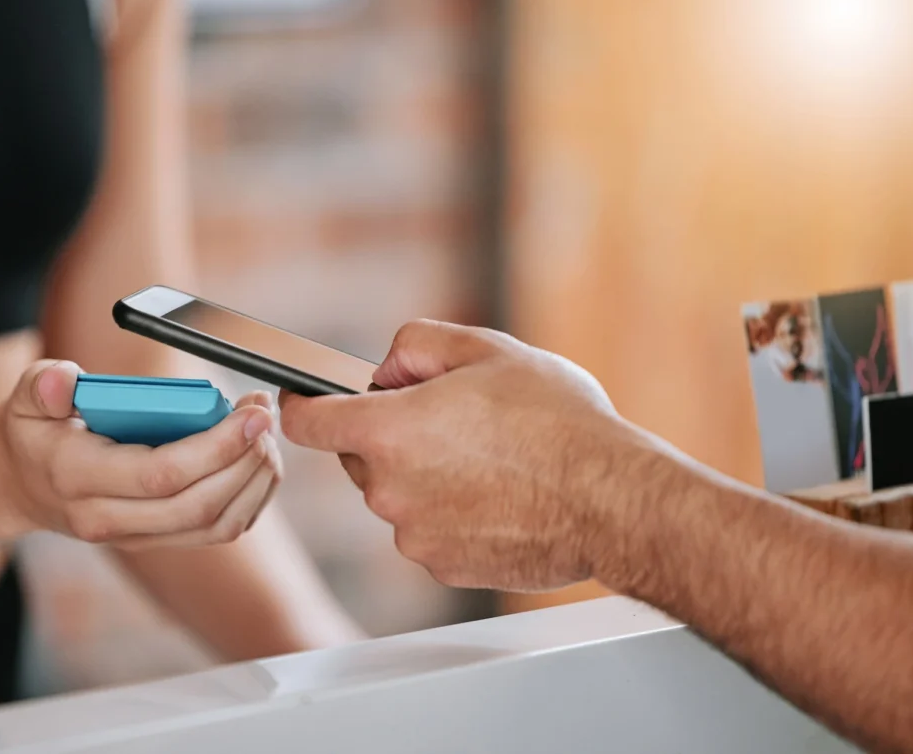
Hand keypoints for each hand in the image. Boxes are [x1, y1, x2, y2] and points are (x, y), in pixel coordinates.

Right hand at [0, 361, 282, 549]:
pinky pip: (217, 530)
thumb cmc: (35, 429)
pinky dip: (250, 497)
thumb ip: (44, 385)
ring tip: (267, 436)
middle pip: (198, 506)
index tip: (253, 414)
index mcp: (77, 478)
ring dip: (255, 482)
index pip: (159, 475)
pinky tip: (257, 459)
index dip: (216, 447)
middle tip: (267, 415)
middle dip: (245, 462)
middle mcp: (108, 519)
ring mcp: (136, 536)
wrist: (22, 483)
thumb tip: (64, 380)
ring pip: (216, 527)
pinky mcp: (160, 539)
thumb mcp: (27, 396)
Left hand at [279, 320, 646, 592]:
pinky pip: (429, 531)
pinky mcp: (443, 567)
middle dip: (391, 437)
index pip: (305, 421)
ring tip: (490, 462)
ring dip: (425, 478)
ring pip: (399, 496)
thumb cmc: (556, 423)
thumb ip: (417, 345)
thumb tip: (388, 367)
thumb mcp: (486, 349)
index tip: (307, 401)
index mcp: (388, 430)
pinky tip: (498, 497)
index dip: (302, 406)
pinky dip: (452, 515)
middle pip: (359, 458)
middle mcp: (388, 489)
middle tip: (452, 422)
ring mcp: (413, 534)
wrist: (610, 499)